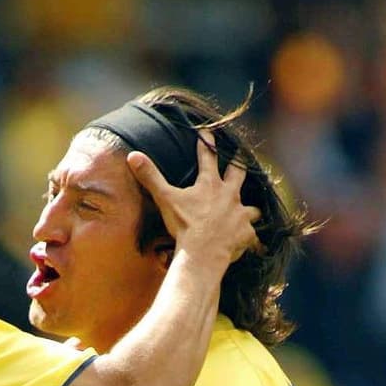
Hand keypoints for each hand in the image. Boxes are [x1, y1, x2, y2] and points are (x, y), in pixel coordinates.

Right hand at [127, 129, 259, 268]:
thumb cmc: (184, 226)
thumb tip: (132, 156)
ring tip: (252, 212)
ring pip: (253, 208)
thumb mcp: (165, 199)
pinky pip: (252, 237)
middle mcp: (229, 195)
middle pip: (239, 173)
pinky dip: (251, 240)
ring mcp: (240, 215)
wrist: (203, 254)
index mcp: (210, 184)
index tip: (207, 132)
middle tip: (242, 159)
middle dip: (239, 165)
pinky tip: (253, 244)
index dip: (206, 142)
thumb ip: (151, 177)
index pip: (208, 156)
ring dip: (251, 210)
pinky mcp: (246, 234)